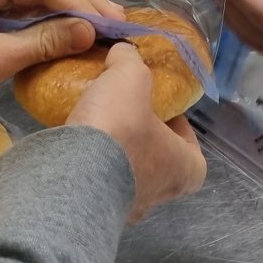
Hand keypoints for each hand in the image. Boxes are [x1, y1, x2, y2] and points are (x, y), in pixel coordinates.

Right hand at [67, 42, 206, 220]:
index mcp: (182, 171)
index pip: (194, 155)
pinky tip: (74, 137)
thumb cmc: (118, 129)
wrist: (68, 175)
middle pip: (157, 164)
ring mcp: (121, 210)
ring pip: (123, 173)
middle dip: (143, 136)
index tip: (165, 109)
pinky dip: (87, 161)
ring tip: (97, 119)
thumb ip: (130, 60)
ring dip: (113, 149)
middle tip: (127, 110)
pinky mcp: (88, 209)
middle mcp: (155, 197)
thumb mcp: (131, 76)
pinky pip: (94, 181)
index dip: (182, 130)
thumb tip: (123, 52)